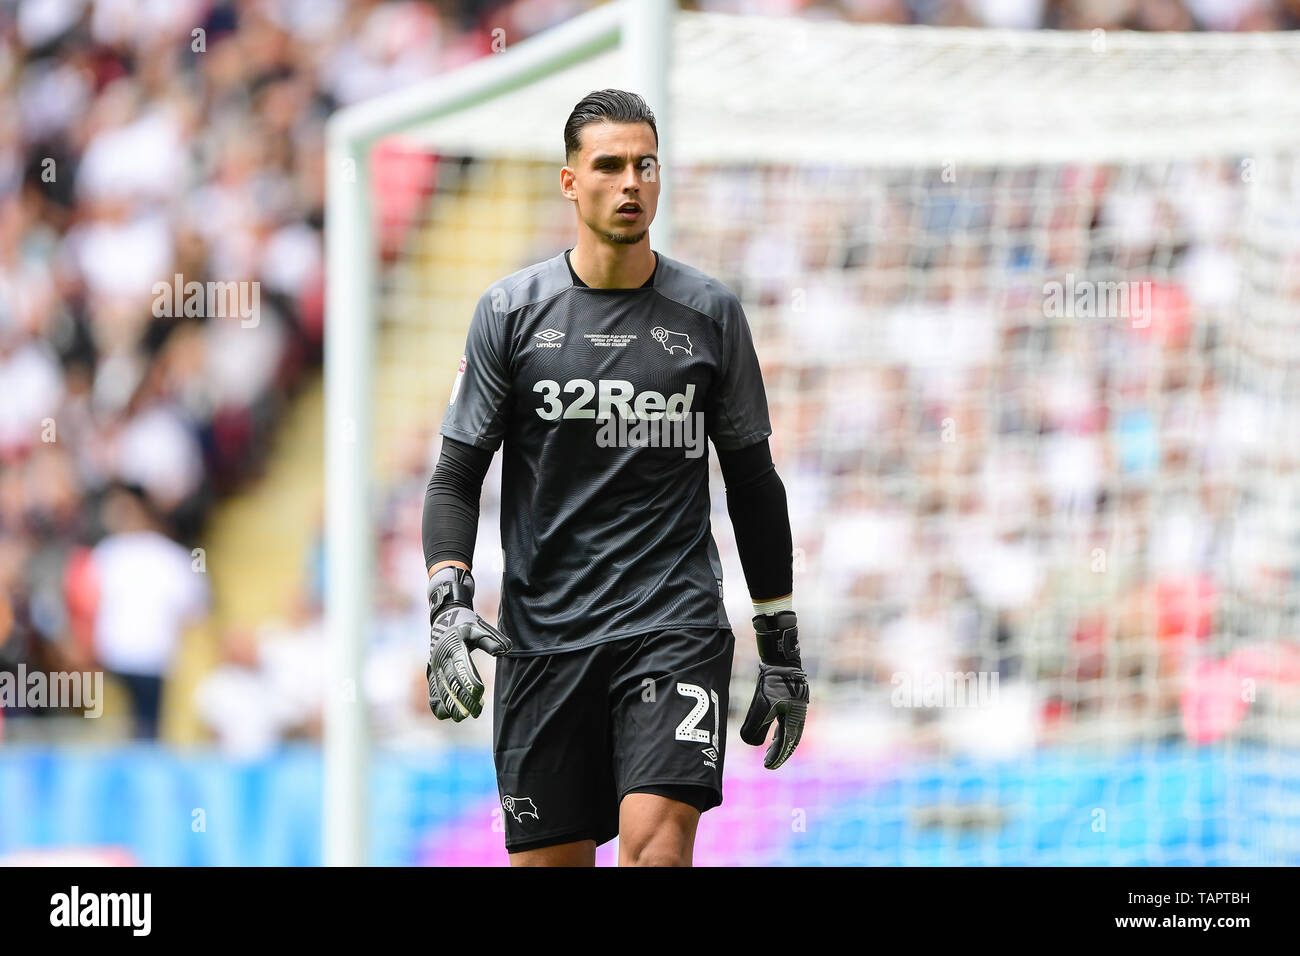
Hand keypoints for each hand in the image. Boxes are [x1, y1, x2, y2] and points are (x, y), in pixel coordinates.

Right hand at [426, 567, 510, 720]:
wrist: (443, 618)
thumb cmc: (465, 623)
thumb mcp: (478, 627)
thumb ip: (490, 640)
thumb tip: (503, 650)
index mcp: (455, 646)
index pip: (462, 666)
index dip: (469, 680)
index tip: (480, 694)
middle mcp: (442, 657)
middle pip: (452, 681)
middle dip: (462, 697)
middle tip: (475, 713)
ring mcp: (435, 665)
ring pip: (440, 687)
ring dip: (449, 703)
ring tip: (460, 717)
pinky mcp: (432, 671)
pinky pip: (432, 689)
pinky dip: (436, 702)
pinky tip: (444, 715)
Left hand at [739, 610, 808, 768]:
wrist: (782, 656)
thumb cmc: (772, 680)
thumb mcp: (762, 704)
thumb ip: (755, 726)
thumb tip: (751, 745)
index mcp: (795, 719)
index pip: (786, 743)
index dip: (777, 756)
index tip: (768, 766)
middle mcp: (799, 714)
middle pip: (790, 738)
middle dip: (779, 751)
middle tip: (768, 761)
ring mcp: (798, 705)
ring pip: (790, 728)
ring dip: (781, 740)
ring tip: (770, 747)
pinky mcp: (793, 697)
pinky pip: (788, 717)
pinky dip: (781, 727)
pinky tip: (775, 726)